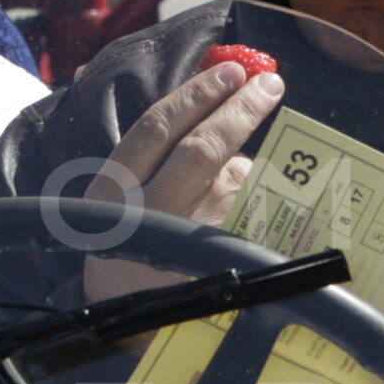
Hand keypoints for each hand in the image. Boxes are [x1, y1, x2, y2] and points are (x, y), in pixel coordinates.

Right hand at [80, 57, 283, 299]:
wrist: (125, 314)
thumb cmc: (130, 234)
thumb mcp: (123, 193)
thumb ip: (160, 150)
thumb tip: (222, 96)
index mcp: (115, 189)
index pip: (158, 128)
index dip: (198, 94)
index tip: (230, 69)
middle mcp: (149, 212)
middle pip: (203, 149)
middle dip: (241, 110)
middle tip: (268, 83)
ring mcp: (187, 238)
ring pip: (233, 180)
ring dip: (245, 168)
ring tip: (226, 195)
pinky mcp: (219, 258)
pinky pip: (248, 211)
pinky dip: (252, 201)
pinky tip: (241, 215)